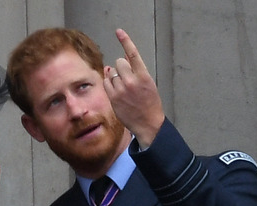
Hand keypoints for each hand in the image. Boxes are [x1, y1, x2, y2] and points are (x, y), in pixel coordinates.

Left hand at [103, 28, 164, 147]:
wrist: (148, 122)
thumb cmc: (149, 102)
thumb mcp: (148, 83)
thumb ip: (136, 70)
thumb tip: (121, 58)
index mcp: (144, 76)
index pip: (133, 54)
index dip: (125, 41)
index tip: (119, 32)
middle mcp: (131, 81)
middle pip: (119, 63)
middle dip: (121, 67)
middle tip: (127, 78)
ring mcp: (121, 89)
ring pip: (112, 73)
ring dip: (115, 76)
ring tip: (123, 87)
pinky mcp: (113, 97)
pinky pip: (106, 82)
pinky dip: (109, 83)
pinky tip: (116, 89)